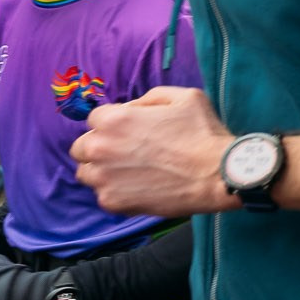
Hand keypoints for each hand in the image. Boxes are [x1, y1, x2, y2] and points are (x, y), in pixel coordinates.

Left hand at [72, 87, 238, 216]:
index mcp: (114, 119)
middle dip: (100, 148)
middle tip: (127, 153)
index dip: (114, 123)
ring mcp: (103, 177)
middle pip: (81, 147)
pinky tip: (140, 188)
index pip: (94, 119)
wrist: (218, 174)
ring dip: (102, 171)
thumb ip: (149, 98)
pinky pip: (102, 196)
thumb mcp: (184, 97)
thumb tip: (132, 108)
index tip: (131, 132)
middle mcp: (100, 147)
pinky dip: (117, 193)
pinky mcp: (112, 202)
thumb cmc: (203, 133)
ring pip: (86, 173)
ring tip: (130, 173)